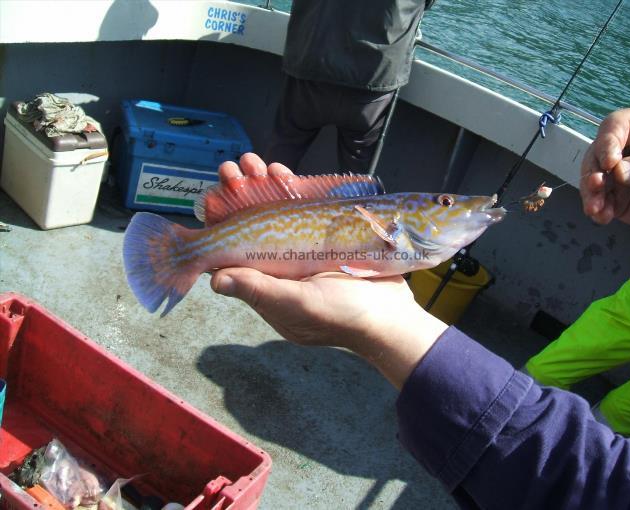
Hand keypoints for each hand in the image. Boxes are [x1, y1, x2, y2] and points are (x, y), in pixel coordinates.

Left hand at [212, 155, 447, 387]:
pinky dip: (291, 191)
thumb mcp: (301, 304)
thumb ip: (261, 291)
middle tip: (232, 170)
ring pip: (275, 216)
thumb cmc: (346, 316)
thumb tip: (214, 279)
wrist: (395, 317)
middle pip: (250, 229)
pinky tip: (281, 172)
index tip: (213, 197)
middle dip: (238, 197)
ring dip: (261, 188)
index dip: (220, 225)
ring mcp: (303, 254)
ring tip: (253, 162)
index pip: (233, 253)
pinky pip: (303, 212)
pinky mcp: (326, 240)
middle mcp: (281, 270)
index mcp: (266, 288)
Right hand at [580, 108, 629, 237]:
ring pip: (593, 178)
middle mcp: (626, 150)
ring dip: (591, 193)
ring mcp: (618, 175)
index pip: (618, 125)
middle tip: (596, 185)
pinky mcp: (615, 197)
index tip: (610, 163)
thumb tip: (619, 171)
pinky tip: (602, 216)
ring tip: (595, 208)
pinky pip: (599, 200)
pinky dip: (597, 209)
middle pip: (598, 152)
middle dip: (593, 170)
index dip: (609, 141)